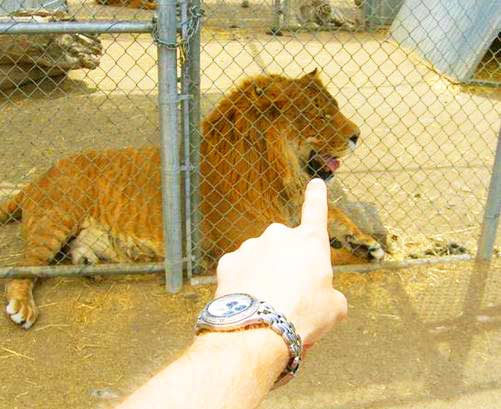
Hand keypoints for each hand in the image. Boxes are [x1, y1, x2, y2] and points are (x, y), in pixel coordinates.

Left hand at [215, 178, 346, 346]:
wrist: (259, 328)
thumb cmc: (303, 316)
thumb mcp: (334, 309)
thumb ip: (331, 295)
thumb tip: (326, 297)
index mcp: (309, 242)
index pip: (316, 212)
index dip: (317, 197)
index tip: (316, 183)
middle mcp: (279, 236)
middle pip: (285, 247)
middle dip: (286, 264)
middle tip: (289, 295)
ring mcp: (251, 246)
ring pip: (260, 258)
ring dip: (264, 274)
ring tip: (267, 304)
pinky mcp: (229, 261)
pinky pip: (240, 270)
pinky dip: (244, 283)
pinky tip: (248, 302)